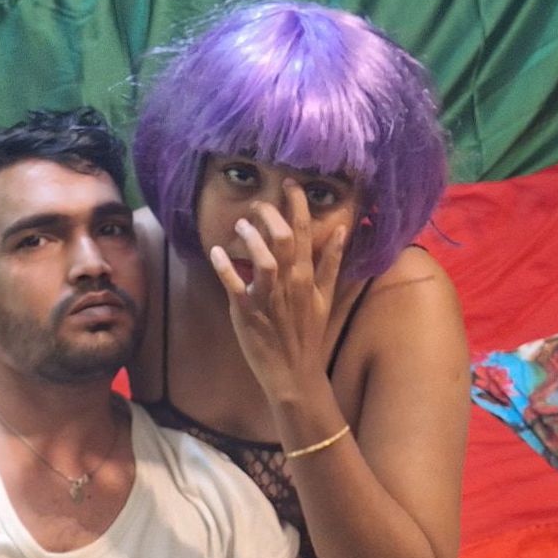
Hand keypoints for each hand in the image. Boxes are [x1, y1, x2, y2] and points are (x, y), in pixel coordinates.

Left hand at [209, 179, 347, 404]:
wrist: (295, 374)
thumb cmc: (307, 334)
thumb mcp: (326, 297)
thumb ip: (331, 263)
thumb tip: (342, 230)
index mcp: (308, 278)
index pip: (306, 231)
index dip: (297, 203)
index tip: (288, 183)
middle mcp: (291, 285)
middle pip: (285, 239)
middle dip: (271, 214)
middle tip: (256, 204)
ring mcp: (269, 300)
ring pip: (265, 260)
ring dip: (252, 238)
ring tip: (240, 225)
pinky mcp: (247, 314)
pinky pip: (235, 288)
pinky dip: (225, 269)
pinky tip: (216, 252)